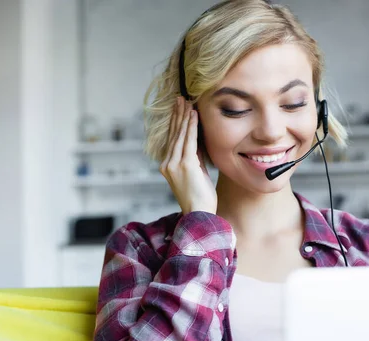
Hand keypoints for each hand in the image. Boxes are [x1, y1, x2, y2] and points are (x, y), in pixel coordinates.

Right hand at [160, 98, 216, 214]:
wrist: (199, 214)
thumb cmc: (200, 197)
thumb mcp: (197, 172)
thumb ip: (195, 156)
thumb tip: (198, 138)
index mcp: (168, 166)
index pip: (172, 139)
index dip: (175, 123)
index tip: (179, 109)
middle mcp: (168, 164)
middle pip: (174, 134)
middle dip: (177, 115)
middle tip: (180, 98)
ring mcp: (174, 164)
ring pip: (180, 135)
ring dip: (184, 117)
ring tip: (186, 102)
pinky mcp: (185, 165)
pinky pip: (189, 141)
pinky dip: (191, 127)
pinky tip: (193, 115)